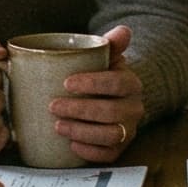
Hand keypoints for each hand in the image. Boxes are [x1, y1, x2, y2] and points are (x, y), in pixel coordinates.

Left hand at [49, 25, 144, 164]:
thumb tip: (123, 31)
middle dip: (80, 110)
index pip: (117, 83)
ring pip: (111, 135)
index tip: (66, 83)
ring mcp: (128, 130)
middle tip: (53, 106)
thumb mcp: (105, 58)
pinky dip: (90, 151)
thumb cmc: (100, 76)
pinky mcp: (120, 148)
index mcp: (131, 83)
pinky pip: (110, 155)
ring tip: (58, 125)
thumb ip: (110, 44)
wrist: (111, 99)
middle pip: (111, 112)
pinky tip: (71, 145)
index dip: (93, 83)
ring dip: (82, 131)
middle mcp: (135, 108)